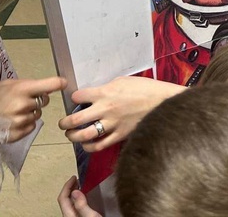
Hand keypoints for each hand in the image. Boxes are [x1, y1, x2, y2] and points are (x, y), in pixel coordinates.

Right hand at [0, 76, 65, 141]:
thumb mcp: (5, 85)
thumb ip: (26, 86)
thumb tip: (44, 89)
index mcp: (22, 89)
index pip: (49, 85)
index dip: (58, 84)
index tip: (64, 84)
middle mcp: (24, 105)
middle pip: (43, 102)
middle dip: (36, 101)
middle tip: (20, 102)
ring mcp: (21, 121)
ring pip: (36, 115)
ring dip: (29, 114)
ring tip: (11, 113)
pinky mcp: (18, 134)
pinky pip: (31, 127)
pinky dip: (25, 125)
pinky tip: (11, 122)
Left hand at [58, 77, 184, 152]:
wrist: (163, 102)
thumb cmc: (146, 89)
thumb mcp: (124, 81)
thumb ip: (107, 88)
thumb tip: (95, 94)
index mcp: (105, 92)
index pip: (77, 97)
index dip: (73, 98)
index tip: (75, 100)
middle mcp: (104, 109)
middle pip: (74, 119)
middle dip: (64, 122)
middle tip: (63, 123)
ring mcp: (111, 124)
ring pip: (84, 135)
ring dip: (73, 136)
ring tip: (71, 134)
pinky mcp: (119, 135)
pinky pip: (99, 145)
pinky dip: (89, 147)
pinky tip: (86, 144)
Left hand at [58, 176, 101, 216]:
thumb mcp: (90, 215)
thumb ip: (82, 205)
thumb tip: (75, 192)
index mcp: (69, 214)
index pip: (63, 197)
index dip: (67, 185)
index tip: (74, 177)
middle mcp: (69, 215)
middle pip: (64, 199)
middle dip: (69, 187)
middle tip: (76, 179)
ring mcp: (73, 215)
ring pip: (69, 201)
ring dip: (73, 191)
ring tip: (79, 185)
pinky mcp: (78, 215)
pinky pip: (74, 204)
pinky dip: (77, 196)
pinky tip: (83, 196)